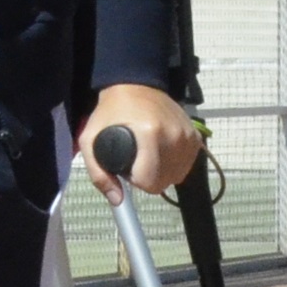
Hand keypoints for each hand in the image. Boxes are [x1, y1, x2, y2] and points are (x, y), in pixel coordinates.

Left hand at [78, 85, 200, 197]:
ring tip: (148, 154)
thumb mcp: (91, 140)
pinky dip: (174, 165)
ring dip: (162, 172)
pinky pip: (187, 166)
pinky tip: (162, 152)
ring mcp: (188, 136)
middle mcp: (174, 135)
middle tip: (136, 158)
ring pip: (177, 176)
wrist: (135, 85)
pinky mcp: (196, 136)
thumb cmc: (111, 112)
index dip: (135, 180)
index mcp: (150, 134)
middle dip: (148, 177)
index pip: (150, 182)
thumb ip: (99, 174)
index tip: (128, 168)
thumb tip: (118, 201)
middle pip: (164, 182)